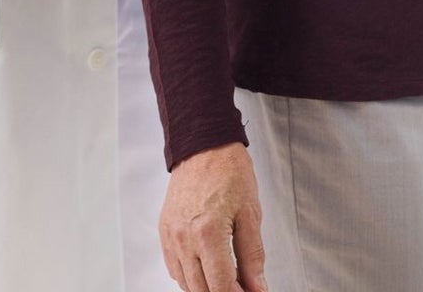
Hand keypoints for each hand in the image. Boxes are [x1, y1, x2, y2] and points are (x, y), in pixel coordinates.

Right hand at [158, 142, 267, 291]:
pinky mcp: (164, 230)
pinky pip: (174, 267)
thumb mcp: (251, 215)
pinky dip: (190, 276)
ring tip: (226, 278)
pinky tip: (206, 268)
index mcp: (208, 233)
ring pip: (185, 283)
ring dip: (205, 288)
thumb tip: (257, 287)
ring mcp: (171, 235)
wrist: (204, 145)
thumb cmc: (229, 172)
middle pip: (201, 290)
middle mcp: (184, 237)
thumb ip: (253, 257)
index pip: (220, 288)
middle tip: (241, 286)